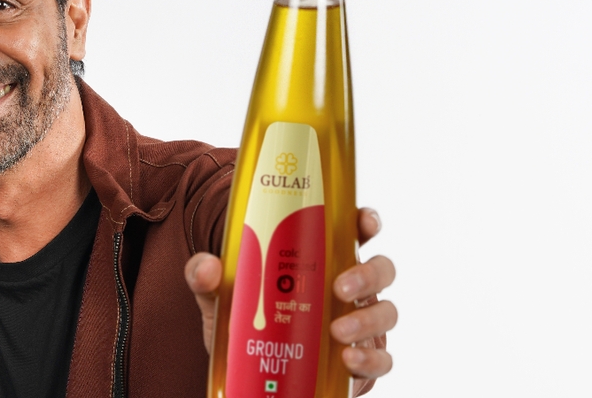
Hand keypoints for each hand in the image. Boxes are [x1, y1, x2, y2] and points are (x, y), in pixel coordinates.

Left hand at [184, 208, 396, 394]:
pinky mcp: (361, 360)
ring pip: (386, 313)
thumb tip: (206, 267)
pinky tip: (348, 360)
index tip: (363, 222)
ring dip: (368, 320)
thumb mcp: (221, 296)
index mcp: (323, 260)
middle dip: (369, 274)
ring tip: (338, 332)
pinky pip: (381, 360)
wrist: (249, 370)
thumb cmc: (245, 320)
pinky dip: (370, 361)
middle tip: (341, 287)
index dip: (366, 221)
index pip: (355, 232)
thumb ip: (207, 277)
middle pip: (380, 270)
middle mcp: (349, 288)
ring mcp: (360, 324)